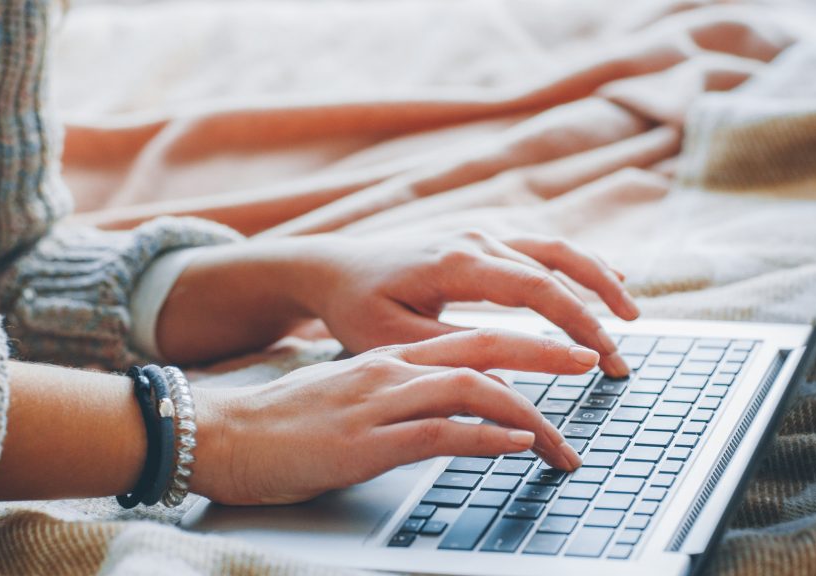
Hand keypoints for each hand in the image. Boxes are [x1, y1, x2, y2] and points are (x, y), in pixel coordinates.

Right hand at [188, 329, 594, 504]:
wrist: (222, 433)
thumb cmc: (282, 421)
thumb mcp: (348, 395)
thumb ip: (396, 395)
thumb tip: (444, 409)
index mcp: (389, 355)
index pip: (472, 338)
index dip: (527, 343)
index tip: (565, 355)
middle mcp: (391, 368)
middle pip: (486, 347)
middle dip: (547, 354)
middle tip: (592, 363)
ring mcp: (379, 401)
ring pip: (473, 390)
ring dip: (529, 414)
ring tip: (563, 441)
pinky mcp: (366, 442)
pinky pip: (440, 433)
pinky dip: (486, 439)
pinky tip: (513, 448)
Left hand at [289, 229, 636, 375]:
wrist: (332, 267)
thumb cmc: (357, 305)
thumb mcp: (394, 341)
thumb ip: (454, 357)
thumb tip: (509, 389)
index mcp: (457, 261)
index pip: (536, 289)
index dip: (577, 323)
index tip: (602, 359)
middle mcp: (475, 238)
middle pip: (557, 267)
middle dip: (597, 311)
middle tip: (620, 357)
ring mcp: (480, 232)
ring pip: (556, 248)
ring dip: (597, 279)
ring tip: (631, 314)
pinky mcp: (480, 238)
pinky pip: (540, 246)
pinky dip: (576, 265)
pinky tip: (603, 280)